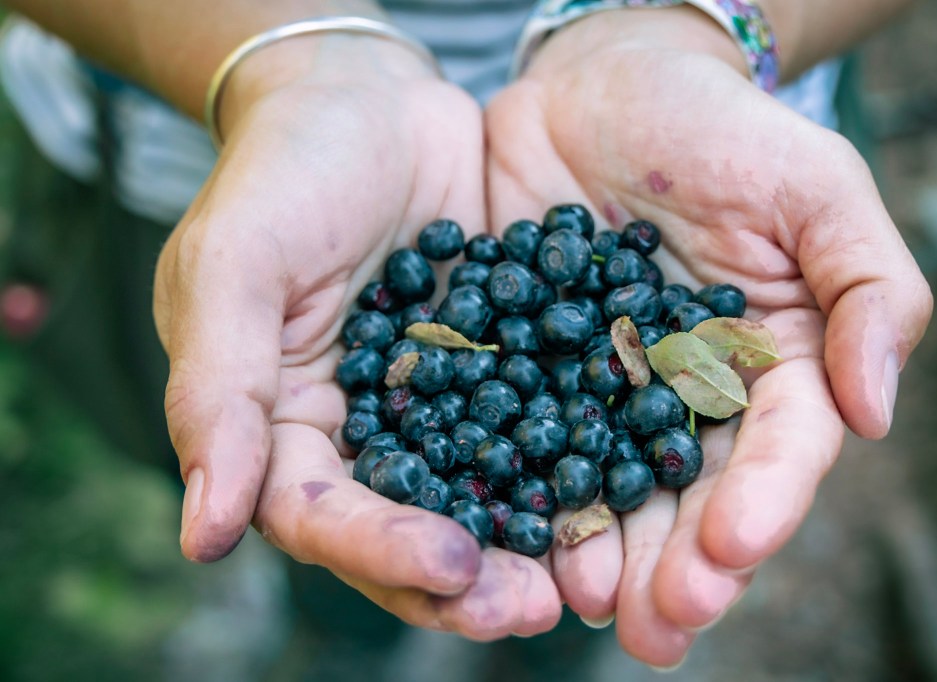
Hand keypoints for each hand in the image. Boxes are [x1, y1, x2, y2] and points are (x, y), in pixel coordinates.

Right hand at [154, 36, 560, 639]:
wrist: (367, 100)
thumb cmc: (282, 173)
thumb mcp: (232, 267)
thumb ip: (218, 393)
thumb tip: (202, 535)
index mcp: (287, 427)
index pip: (321, 516)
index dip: (379, 549)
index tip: (447, 563)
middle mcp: (366, 434)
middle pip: (410, 530)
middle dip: (466, 580)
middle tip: (532, 606)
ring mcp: (440, 407)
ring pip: (482, 496)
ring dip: (528, 544)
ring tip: (584, 577)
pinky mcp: (503, 370)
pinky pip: (538, 425)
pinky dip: (572, 463)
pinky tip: (621, 484)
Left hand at [485, 8, 931, 665]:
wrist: (605, 86)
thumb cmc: (722, 132)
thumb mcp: (817, 188)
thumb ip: (869, 290)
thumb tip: (876, 410)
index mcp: (766, 366)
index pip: (778, 449)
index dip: (763, 503)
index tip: (733, 548)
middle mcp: (686, 396)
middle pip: (692, 495)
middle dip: (679, 564)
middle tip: (660, 625)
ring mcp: (603, 389)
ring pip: (609, 488)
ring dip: (604, 554)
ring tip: (591, 603)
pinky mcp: (529, 369)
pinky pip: (523, 438)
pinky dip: (522, 490)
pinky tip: (515, 536)